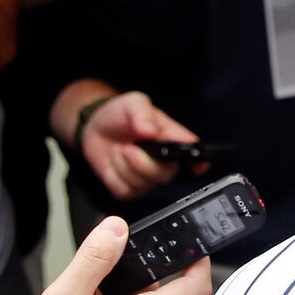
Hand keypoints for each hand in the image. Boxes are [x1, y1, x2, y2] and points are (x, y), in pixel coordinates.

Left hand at [66, 89, 199, 198]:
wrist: (96, 126)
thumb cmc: (120, 114)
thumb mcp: (133, 103)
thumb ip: (142, 113)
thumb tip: (150, 131)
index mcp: (171, 139)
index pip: (192, 152)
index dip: (198, 162)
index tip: (197, 167)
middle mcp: (164, 161)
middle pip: (165, 175)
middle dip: (142, 163)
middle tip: (127, 148)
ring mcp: (147, 177)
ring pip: (142, 184)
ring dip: (123, 166)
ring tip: (119, 150)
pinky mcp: (129, 188)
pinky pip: (124, 190)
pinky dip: (113, 176)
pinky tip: (113, 163)